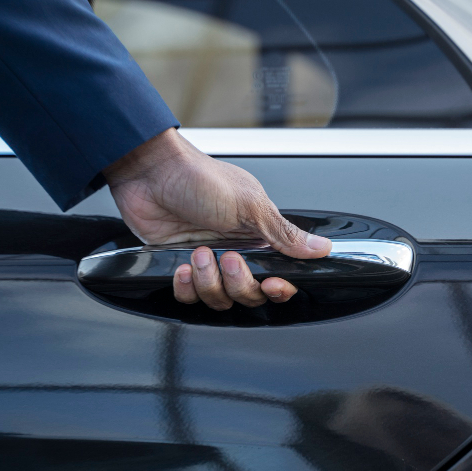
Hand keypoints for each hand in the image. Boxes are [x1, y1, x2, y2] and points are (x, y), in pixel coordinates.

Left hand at [103, 128, 330, 309]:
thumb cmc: (198, 178)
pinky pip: (188, 296)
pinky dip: (186, 286)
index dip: (277, 288)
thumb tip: (322, 247)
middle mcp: (235, 252)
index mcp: (258, 236)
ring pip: (218, 298)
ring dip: (208, 281)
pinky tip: (182, 266)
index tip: (272, 283)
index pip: (278, 277)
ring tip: (198, 254)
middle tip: (226, 257)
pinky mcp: (178, 266)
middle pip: (248, 294)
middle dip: (238, 282)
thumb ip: (285, 234)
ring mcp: (207, 262)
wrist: (149, 172)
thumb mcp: (251, 205)